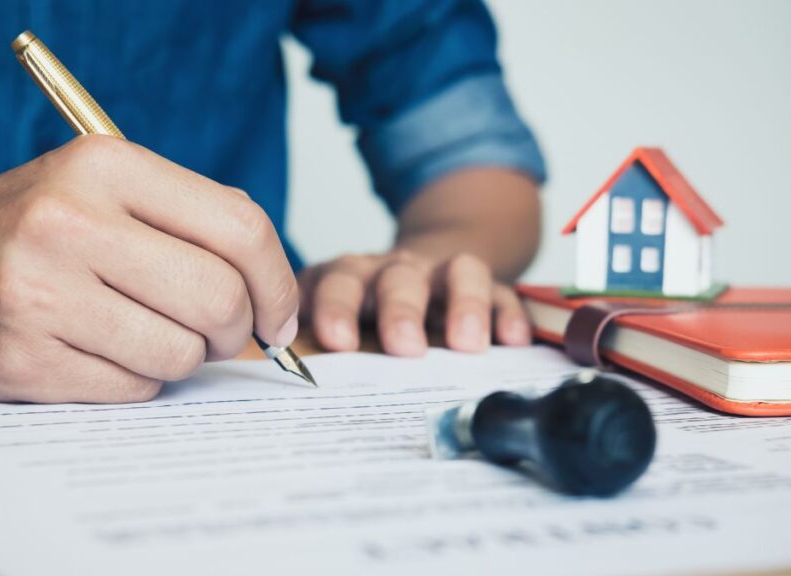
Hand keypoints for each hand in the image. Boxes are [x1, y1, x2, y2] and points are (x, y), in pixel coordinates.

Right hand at [0, 136, 298, 402]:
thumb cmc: (18, 229)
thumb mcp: (96, 188)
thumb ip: (186, 220)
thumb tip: (273, 292)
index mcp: (104, 165)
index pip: (240, 227)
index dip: (277, 284)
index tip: (277, 317)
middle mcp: (71, 221)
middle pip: (218, 298)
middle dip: (233, 331)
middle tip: (214, 335)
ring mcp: (41, 293)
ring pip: (179, 353)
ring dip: (178, 358)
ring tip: (139, 337)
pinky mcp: (21, 358)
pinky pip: (131, 390)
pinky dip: (133, 381)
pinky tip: (96, 355)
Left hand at [300, 250, 529, 355]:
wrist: (426, 274)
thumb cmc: (368, 317)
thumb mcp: (335, 326)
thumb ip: (311, 349)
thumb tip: (277, 391)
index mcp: (349, 278)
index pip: (337, 281)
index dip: (336, 307)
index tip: (338, 342)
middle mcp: (395, 270)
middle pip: (397, 277)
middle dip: (401, 311)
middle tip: (405, 348)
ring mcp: (444, 275)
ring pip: (458, 272)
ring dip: (463, 304)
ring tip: (468, 345)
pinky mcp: (488, 287)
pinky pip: (504, 291)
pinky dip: (509, 314)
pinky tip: (513, 342)